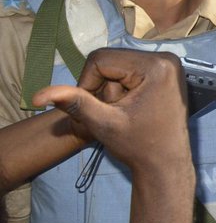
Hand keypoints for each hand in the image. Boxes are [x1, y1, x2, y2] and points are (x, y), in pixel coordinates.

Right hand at [31, 49, 190, 174]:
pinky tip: (131, 107)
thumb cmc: (137, 146)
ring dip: (111, 88)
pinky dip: (122, 87)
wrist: (165, 164)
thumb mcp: (103, 123)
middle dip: (101, 86)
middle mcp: (165, 58)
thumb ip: (75, 103)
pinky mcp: (166, 72)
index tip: (95, 109)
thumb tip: (38, 96)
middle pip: (111, 60)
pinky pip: (131, 70)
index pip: (101, 59)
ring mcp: (168, 64)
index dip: (87, 83)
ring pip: (119, 65)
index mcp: (155, 66)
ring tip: (122, 111)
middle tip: (109, 112)